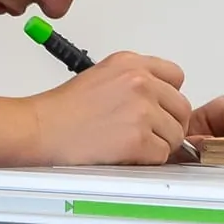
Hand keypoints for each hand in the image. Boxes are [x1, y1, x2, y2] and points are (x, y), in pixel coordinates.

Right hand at [29, 52, 193, 164]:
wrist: (41, 129)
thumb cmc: (64, 110)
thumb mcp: (102, 76)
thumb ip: (134, 81)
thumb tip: (161, 100)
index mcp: (131, 63)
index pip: (176, 76)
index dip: (168, 98)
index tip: (158, 109)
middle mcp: (140, 82)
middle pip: (181, 107)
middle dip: (168, 124)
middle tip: (146, 134)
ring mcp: (141, 110)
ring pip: (175, 134)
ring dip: (158, 144)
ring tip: (129, 144)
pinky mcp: (137, 138)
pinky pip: (162, 155)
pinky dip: (147, 160)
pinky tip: (124, 154)